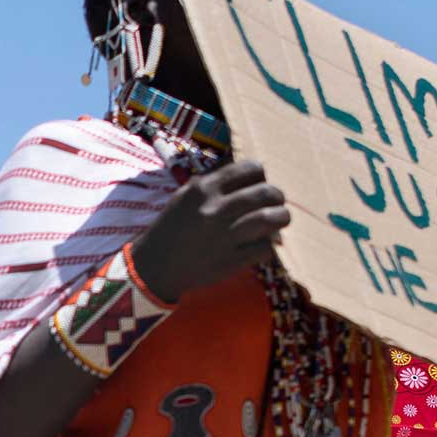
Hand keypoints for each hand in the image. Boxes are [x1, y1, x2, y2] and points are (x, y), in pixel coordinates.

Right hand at [129, 159, 289, 303]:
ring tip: (279, 220)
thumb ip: (215, 184)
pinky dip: (269, 244)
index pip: (251, 169)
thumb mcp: (185, 196)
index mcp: (205, 188)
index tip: (259, 183)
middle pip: (266, 193)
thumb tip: (249, 177)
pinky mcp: (231, 261)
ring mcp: (225, 236)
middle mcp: (216, 209)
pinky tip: (263, 243)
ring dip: (281, 218)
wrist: (155, 267)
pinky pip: (265, 247)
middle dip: (277, 197)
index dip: (261, 175)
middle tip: (276, 202)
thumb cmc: (171, 228)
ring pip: (271, 218)